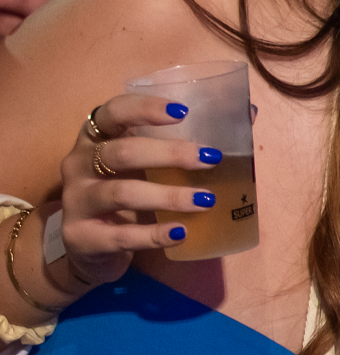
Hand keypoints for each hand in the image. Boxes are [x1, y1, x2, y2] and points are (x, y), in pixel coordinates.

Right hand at [47, 94, 220, 302]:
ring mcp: (76, 201)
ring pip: (121, 193)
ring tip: (207, 200)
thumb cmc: (127, 189)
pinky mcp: (80, 237)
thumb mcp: (147, 163)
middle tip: (211, 158)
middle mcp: (79, 164)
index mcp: (96, 137)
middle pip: (122, 152)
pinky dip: (153, 235)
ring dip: (169, 196)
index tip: (182, 112)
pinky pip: (119, 236)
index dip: (144, 109)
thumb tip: (247, 113)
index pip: (113, 112)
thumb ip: (187, 139)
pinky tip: (181, 233)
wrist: (88, 245)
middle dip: (170, 154)